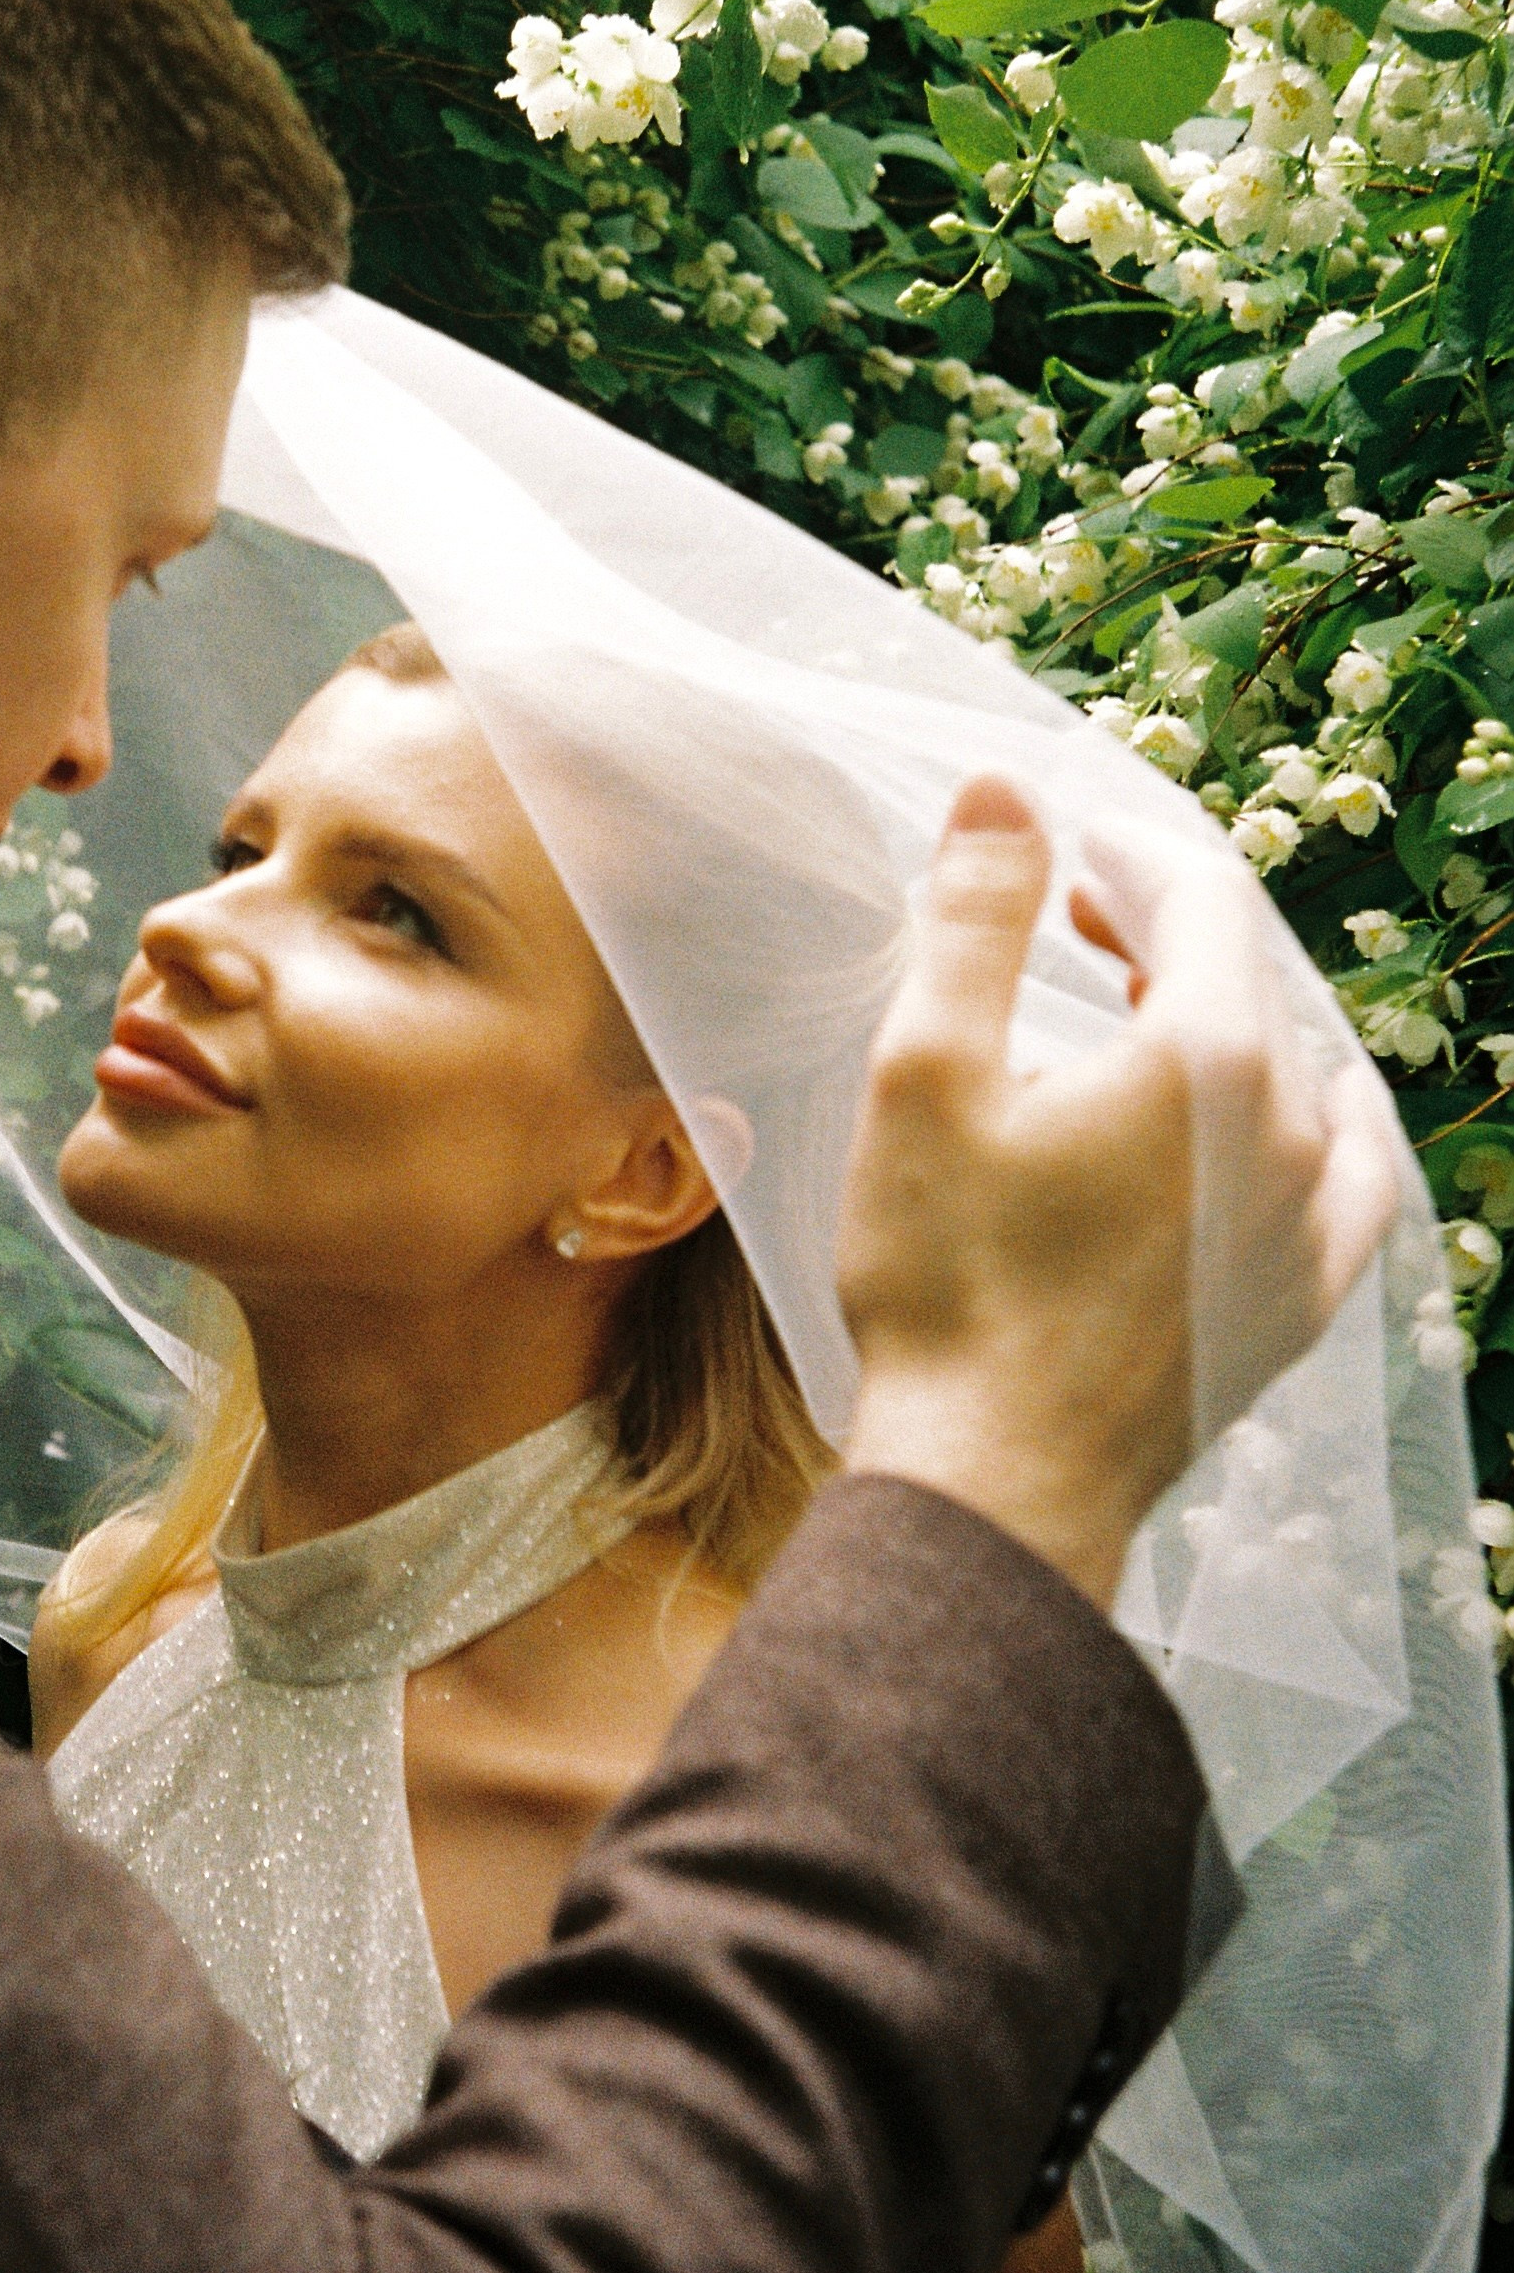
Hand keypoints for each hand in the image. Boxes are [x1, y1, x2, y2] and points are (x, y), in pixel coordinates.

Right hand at [837, 775, 1399, 1609]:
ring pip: (1302, 1072)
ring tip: (1140, 1017)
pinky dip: (1310, 1122)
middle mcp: (1294, 1133)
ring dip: (1226, 1021)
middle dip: (1165, 928)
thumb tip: (1007, 790)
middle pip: (1253, 978)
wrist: (996, 1482)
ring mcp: (1314, 1226)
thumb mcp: (923, 1074)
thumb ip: (973, 917)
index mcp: (1209, 1060)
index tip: (1063, 845)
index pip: (1202, 896)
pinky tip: (1281, 1125)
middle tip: (1077, 914)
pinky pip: (1349, 1178)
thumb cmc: (945, 1281)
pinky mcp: (1303, 1301)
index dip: (1130, 850)